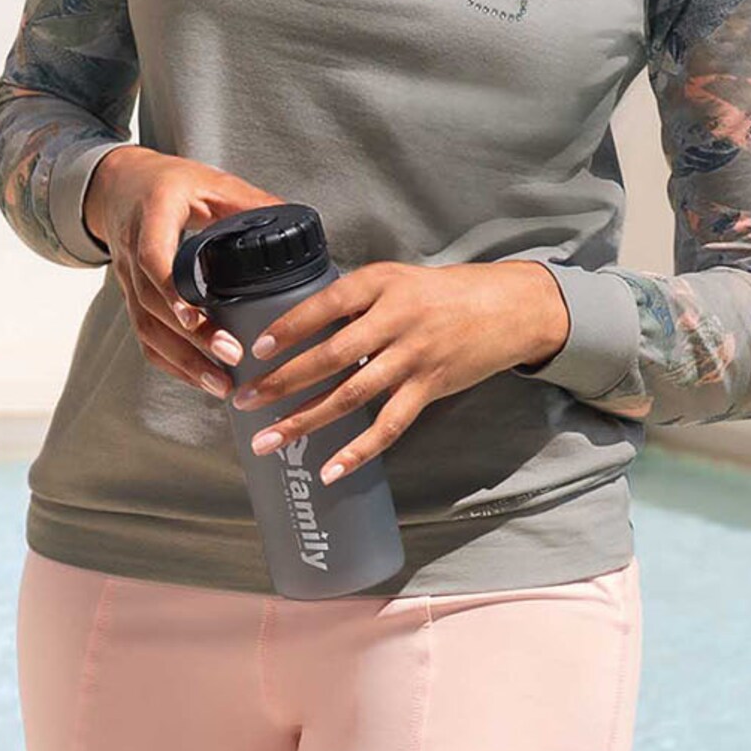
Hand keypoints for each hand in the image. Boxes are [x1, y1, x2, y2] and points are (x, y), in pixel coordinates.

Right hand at [82, 145, 286, 395]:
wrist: (121, 187)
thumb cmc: (169, 183)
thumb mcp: (210, 181)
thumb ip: (248, 202)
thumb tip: (295, 223)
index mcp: (153, 215)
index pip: (153, 258)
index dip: (172, 292)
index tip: (196, 319)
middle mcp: (133, 251)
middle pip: (152, 306)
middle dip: (190, 340)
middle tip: (230, 359)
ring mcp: (128, 279)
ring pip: (146, 329)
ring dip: (182, 362)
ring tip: (220, 385)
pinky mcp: (132, 299)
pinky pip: (145, 337)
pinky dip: (171, 364)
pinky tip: (199, 380)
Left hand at [229, 258, 569, 481]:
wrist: (508, 307)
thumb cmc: (441, 294)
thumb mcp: (395, 280)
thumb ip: (353, 300)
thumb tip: (297, 326)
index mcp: (381, 284)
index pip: (327, 303)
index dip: (291, 326)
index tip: (257, 347)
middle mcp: (396, 319)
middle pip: (331, 355)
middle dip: (282, 381)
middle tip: (243, 400)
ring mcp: (413, 356)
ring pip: (351, 394)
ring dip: (305, 419)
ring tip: (268, 440)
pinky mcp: (429, 387)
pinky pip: (389, 425)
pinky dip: (358, 451)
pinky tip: (330, 470)